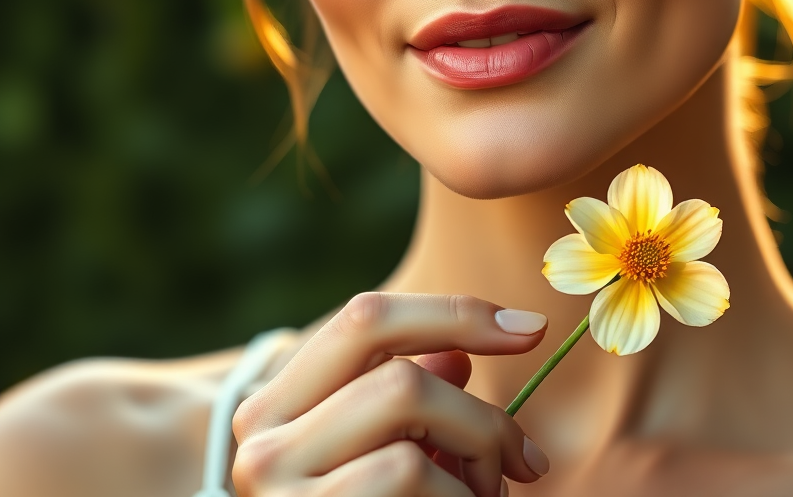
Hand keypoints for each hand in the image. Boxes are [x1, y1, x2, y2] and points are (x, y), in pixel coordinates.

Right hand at [232, 293, 550, 496]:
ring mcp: (280, 492)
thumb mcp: (380, 451)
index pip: (368, 318)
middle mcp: (262, 442)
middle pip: (402, 381)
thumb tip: (461, 356)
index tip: (531, 328)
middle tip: (524, 460)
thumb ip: (411, 399)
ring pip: (412, 434)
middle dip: (482, 419)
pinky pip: (412, 476)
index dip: (456, 314)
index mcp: (277, 401)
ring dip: (477, 462)